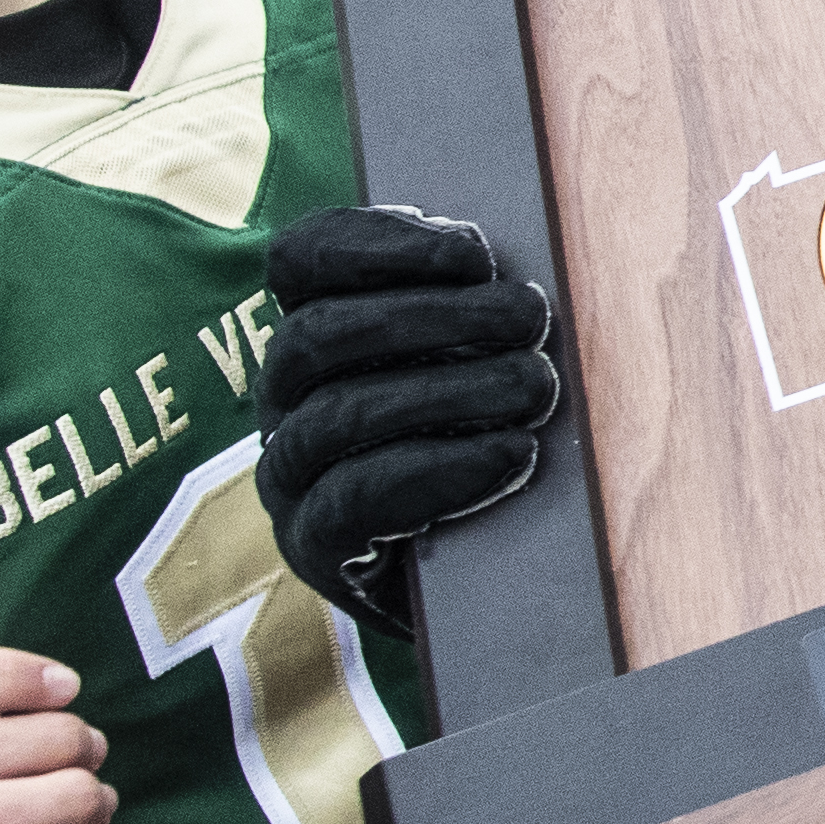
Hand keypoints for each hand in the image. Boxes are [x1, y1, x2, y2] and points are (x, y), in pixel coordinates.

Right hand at [255, 205, 557, 636]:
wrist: (488, 583)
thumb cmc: (499, 444)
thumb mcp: (492, 361)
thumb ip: (490, 306)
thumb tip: (538, 264)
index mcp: (319, 333)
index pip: (303, 260)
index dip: (376, 240)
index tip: (473, 252)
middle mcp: (287, 398)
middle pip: (319, 333)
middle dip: (432, 315)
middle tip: (530, 317)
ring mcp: (290, 475)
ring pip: (337, 414)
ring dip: (449, 390)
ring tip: (536, 387)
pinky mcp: (314, 547)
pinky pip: (353, 499)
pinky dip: (440, 470)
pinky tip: (511, 456)